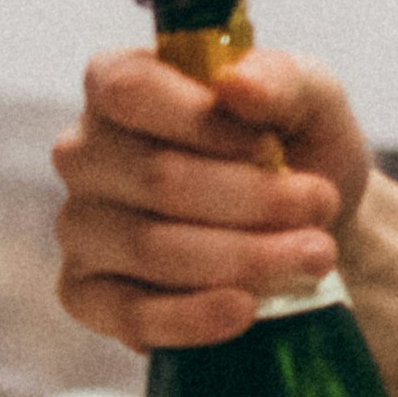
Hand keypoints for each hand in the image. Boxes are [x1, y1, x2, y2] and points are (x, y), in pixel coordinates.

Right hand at [51, 41, 372, 351]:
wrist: (305, 227)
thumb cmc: (295, 147)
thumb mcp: (310, 99)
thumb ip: (281, 80)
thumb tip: (236, 84)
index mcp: (117, 85)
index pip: (130, 91)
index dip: (203, 123)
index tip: (270, 145)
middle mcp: (83, 153)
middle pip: (155, 178)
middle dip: (251, 199)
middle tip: (319, 207)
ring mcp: (78, 226)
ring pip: (150, 248)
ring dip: (242, 258)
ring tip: (312, 257)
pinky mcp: (86, 293)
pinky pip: (128, 311)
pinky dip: (193, 316)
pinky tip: (244, 309)